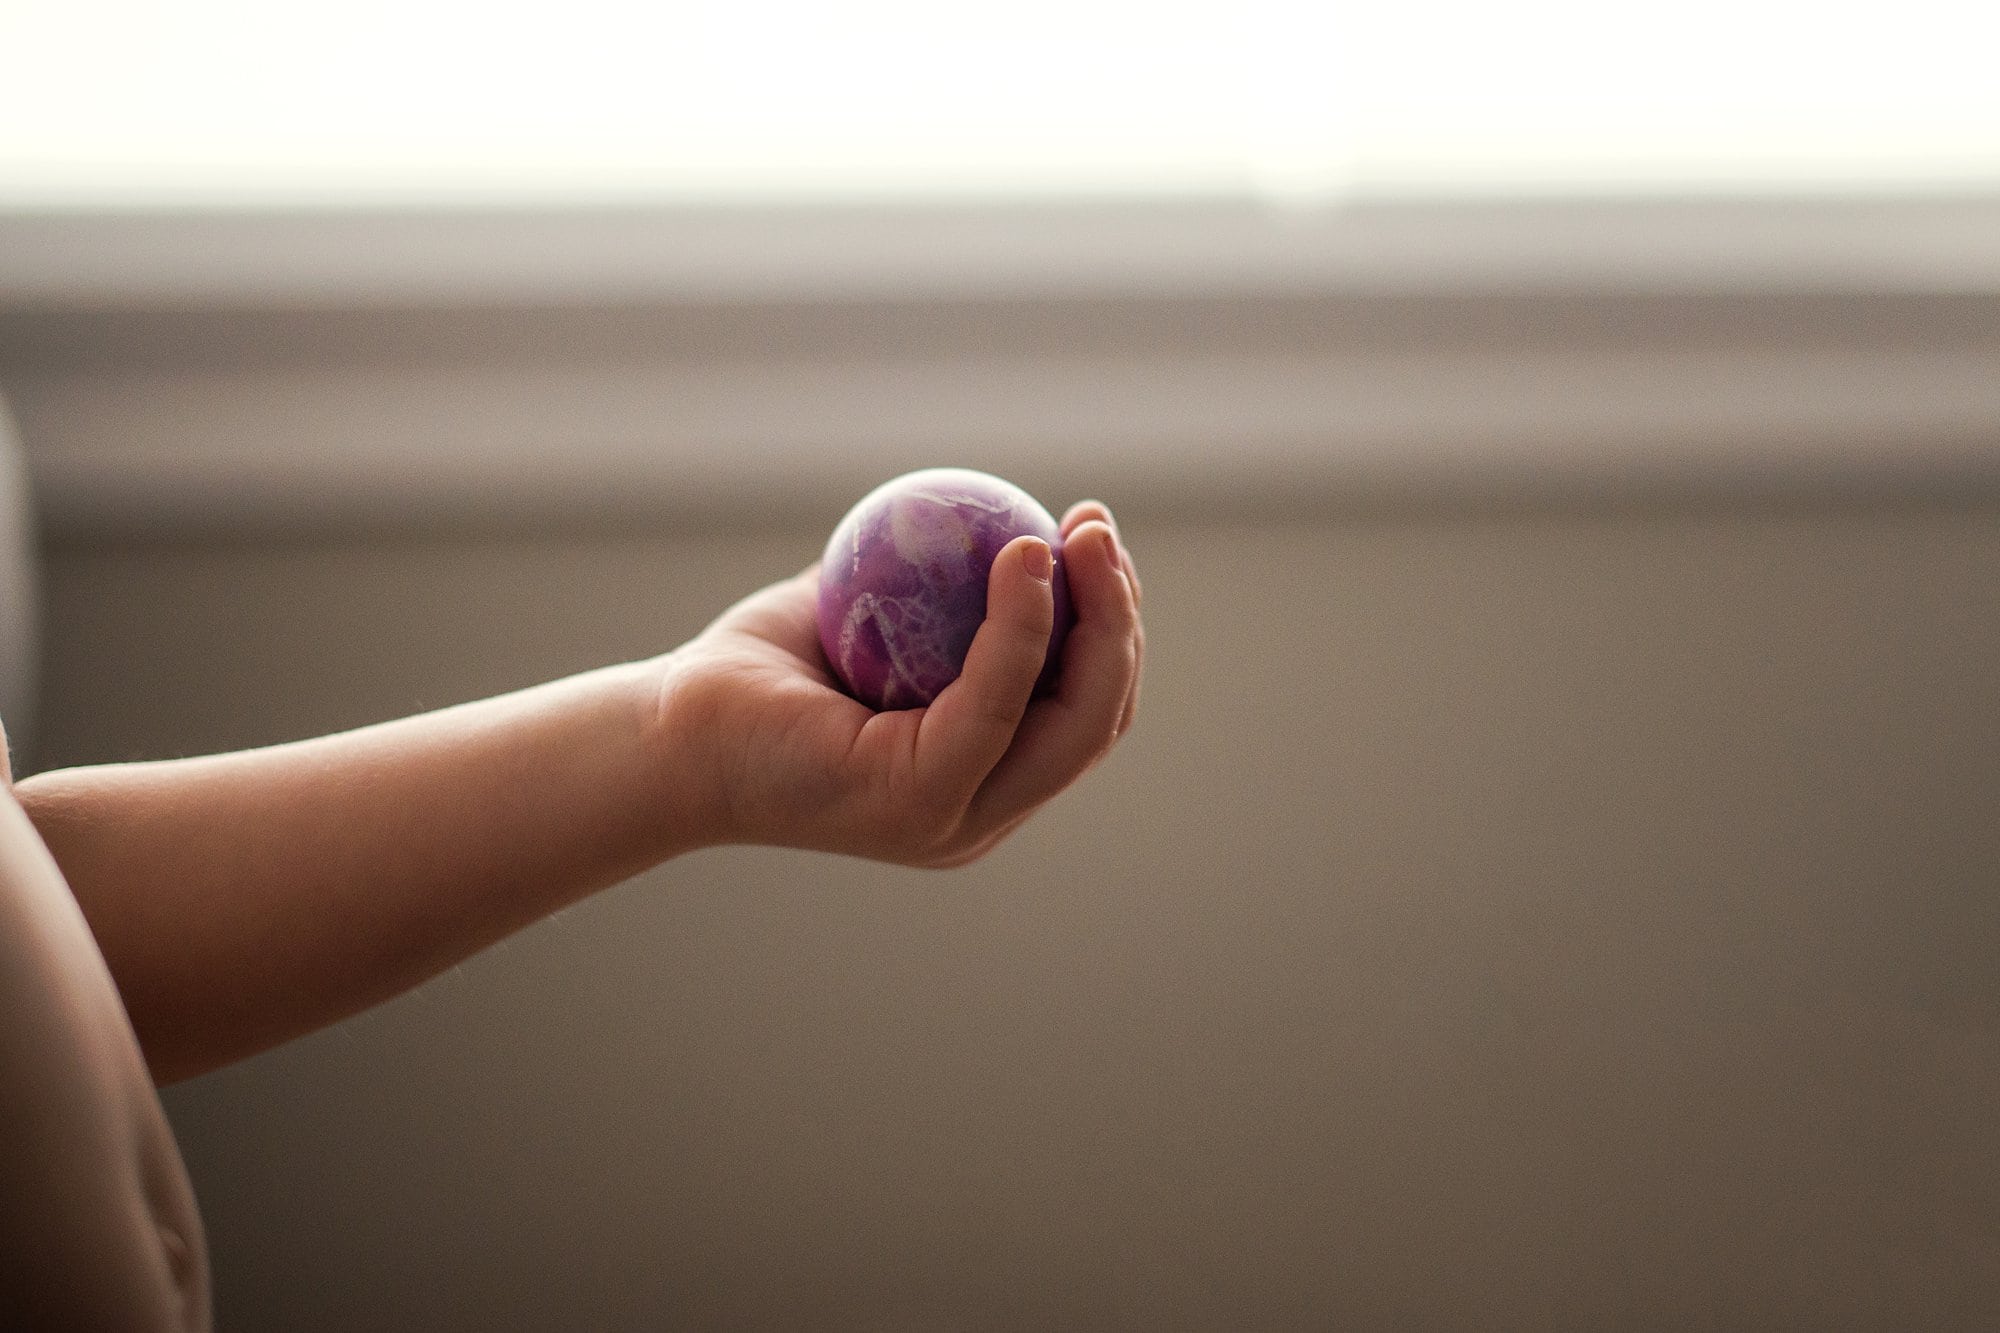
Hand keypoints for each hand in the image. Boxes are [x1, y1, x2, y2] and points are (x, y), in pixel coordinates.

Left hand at [658, 502, 1143, 865]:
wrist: (664, 736)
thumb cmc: (754, 679)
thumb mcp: (867, 619)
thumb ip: (935, 591)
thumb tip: (999, 518)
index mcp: (981, 780)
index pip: (1082, 711)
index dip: (1111, 626)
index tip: (1091, 538)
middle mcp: (981, 813)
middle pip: (1097, 721)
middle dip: (1121, 620)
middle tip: (1098, 529)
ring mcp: (955, 818)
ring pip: (1073, 725)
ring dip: (1095, 620)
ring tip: (1080, 536)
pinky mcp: (919, 802)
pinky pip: (993, 705)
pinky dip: (1020, 627)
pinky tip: (1021, 556)